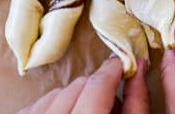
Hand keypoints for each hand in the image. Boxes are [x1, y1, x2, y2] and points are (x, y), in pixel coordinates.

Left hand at [17, 57, 148, 113]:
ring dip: (73, 99)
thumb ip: (136, 104)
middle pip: (76, 87)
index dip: (112, 72)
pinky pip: (35, 106)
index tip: (122, 66)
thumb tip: (139, 67)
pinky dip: (51, 108)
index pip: (96, 88)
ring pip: (55, 94)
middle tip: (108, 104)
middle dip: (95, 90)